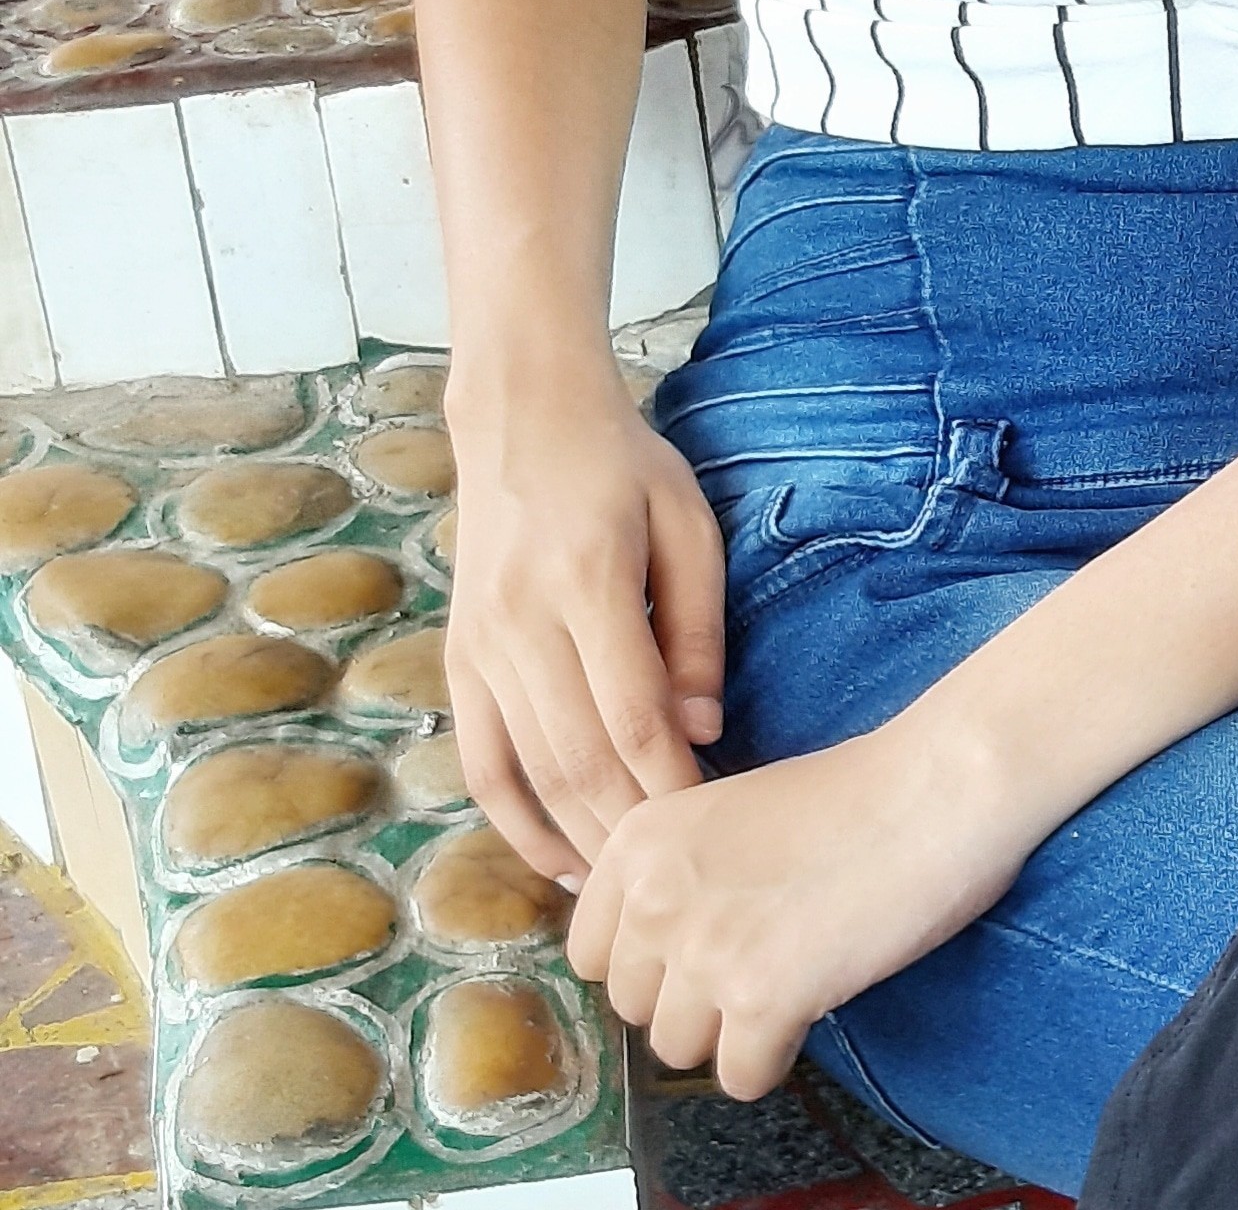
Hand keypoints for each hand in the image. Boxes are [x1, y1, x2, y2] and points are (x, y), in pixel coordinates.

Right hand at [443, 348, 725, 878]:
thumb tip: (700, 729)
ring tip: (626, 888)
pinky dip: (516, 822)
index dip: (670, 782)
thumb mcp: (685, 521)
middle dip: (629, 828)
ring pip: (528, 771)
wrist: (521, 416)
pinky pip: (480, 761)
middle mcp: (521, 621)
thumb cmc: (622, 464)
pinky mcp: (458, 659)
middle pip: (576, 758)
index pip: (631, 713)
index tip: (711, 825)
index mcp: (587, 580)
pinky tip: (558, 860)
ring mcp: (479, 645)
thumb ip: (695, 627)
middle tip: (678, 878)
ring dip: (578, 837)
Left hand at [568, 716, 1036, 1097]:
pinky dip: (778, 1054)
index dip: (649, 959)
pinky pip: (740, 1077)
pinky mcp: (762, 997)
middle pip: (634, 1009)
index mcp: (640, 840)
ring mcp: (703, 949)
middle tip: (760, 954)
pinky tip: (815, 999)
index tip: (702, 941)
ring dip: (733, 1028)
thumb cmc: (853, 792)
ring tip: (791, 972)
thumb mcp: (728, 812)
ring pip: (678, 1050)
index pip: (590, 954)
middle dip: (691, 996)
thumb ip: (673, 874)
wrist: (935, 785)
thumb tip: (649, 954)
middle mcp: (655, 896)